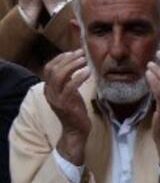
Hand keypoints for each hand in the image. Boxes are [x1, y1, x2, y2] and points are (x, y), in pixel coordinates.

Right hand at [43, 50, 91, 164]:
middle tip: (81, 53)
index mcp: (48, 88)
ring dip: (73, 65)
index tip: (74, 52)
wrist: (76, 131)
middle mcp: (49, 92)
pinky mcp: (65, 104)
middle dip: (67, 58)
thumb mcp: (70, 93)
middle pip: (53, 69)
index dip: (61, 58)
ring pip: (59, 75)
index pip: (49, 67)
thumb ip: (68, 80)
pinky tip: (88, 72)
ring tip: (85, 60)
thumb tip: (75, 63)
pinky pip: (70, 87)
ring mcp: (55, 98)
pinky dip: (79, 77)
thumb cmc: (75, 111)